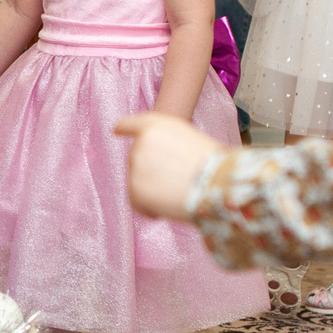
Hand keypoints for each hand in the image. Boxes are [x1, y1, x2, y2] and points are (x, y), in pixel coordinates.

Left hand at [113, 113, 227, 222]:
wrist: (216, 183)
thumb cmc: (212, 163)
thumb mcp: (188, 138)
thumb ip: (165, 142)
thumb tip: (155, 160)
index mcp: (154, 125)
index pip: (132, 124)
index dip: (124, 127)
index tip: (116, 131)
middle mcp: (140, 143)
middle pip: (137, 158)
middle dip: (152, 170)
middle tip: (178, 180)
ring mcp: (135, 166)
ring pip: (138, 181)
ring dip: (154, 189)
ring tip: (178, 192)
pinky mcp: (134, 189)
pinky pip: (137, 202)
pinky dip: (149, 208)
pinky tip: (169, 207)